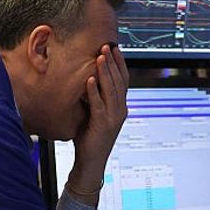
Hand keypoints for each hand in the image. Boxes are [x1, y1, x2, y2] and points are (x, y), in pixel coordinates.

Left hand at [69, 44, 129, 205]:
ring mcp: (113, 118)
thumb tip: (87, 79)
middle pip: (119, 81)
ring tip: (100, 56)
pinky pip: (99, 104)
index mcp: (120, 107)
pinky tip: (89, 79)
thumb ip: (94, 99)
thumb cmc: (89, 138)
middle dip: (113, 62)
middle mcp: (120, 110)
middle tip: (107, 46)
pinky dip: (94, 91)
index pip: (123, 80)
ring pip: (111, 90)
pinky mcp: (102, 125)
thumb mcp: (94, 114)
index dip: (119, 63)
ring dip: (105, 71)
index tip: (114, 48)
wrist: (90, 163)